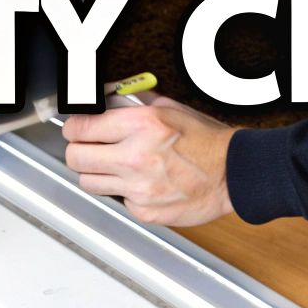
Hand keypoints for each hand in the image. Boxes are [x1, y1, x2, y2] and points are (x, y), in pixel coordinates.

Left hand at [61, 97, 237, 226]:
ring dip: (96, 172)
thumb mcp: (170, 108)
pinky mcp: (144, 210)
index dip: (73, 128)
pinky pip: (118, 200)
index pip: (81, 127)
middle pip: (75, 157)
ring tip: (115, 166)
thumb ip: (133, 102)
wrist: (234, 174)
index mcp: (142, 125)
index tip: (76, 129)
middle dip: (77, 150)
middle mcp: (136, 156)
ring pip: (89, 181)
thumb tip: (105, 97)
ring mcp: (138, 187)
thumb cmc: (206, 141)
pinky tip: (142, 182)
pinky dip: (125, 192)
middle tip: (86, 148)